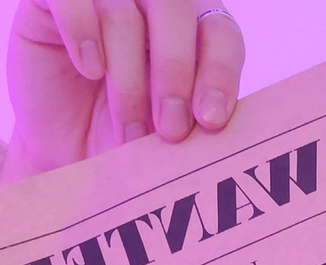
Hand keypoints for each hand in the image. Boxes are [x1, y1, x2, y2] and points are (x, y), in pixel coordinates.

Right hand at [2, 0, 244, 183]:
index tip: (211, 120)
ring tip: (129, 131)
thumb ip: (191, 120)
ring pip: (124, 13)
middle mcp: (150, 2)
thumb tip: (214, 125)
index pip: (220, 33)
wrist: (62, 146)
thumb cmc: (122, 138)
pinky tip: (91, 70)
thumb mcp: (162, 136)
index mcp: (191, 30)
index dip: (220, 72)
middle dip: (176, 73)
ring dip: (129, 81)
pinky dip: (83, 32)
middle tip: (171, 131)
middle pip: (174, 8)